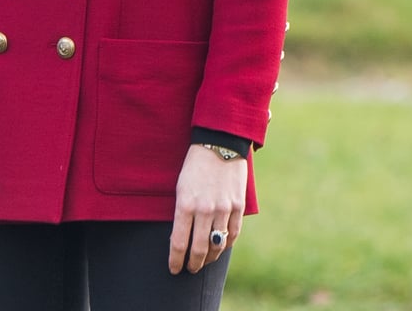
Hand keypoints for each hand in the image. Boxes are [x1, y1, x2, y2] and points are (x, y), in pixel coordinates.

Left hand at [168, 144, 246, 273]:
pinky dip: (226, 244)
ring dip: (210, 258)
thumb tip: (181, 237)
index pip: (179, 242)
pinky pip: (233, 234)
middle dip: (193, 264)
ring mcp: (223, 209)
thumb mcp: (181, 186)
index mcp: (185, 204)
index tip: (174, 269)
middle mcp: (204, 210)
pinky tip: (220, 247)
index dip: (175, 260)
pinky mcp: (237, 206)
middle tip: (189, 269)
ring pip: (217, 245)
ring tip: (204, 261)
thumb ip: (182, 212)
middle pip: (199, 249)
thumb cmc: (194, 164)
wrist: (218, 143)